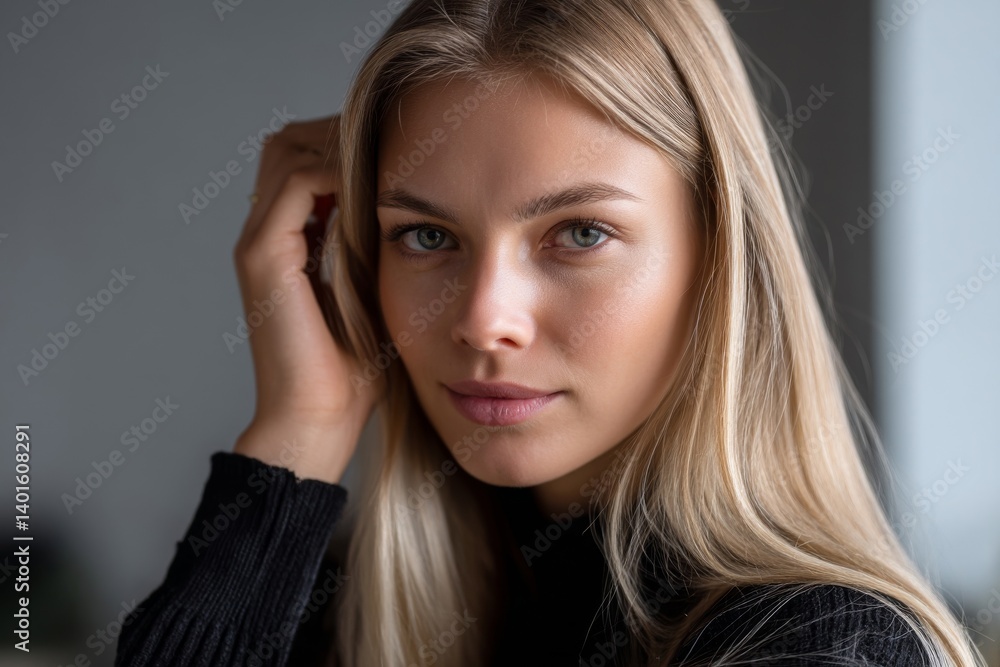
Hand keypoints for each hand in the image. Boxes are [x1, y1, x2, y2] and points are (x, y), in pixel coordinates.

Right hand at [230, 114, 377, 483]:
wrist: (321, 418)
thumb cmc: (351, 369)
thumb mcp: (369, 294)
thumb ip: (368, 250)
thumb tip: (402, 211)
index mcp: (284, 243)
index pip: (301, 161)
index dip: (342, 146)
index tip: (396, 152)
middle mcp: (264, 236)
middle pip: (288, 144)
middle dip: (339, 135)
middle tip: (392, 146)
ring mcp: (258, 244)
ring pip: (288, 151)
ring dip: (339, 147)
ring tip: (388, 162)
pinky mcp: (263, 257)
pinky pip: (297, 184)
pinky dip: (336, 173)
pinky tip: (378, 188)